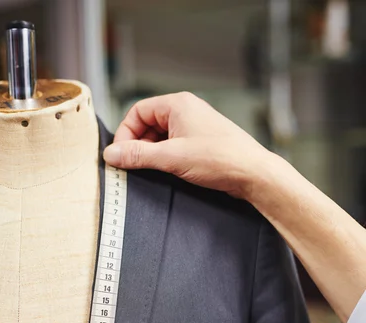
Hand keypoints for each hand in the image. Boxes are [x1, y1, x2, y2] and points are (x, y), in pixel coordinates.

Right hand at [103, 92, 272, 200]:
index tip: (121, 155)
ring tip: (153, 171)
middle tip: (133, 166)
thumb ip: (138, 155)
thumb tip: (111, 154)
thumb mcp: (171, 158)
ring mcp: (195, 127)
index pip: (138, 112)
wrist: (254, 174)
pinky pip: (174, 147)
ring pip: (161, 138)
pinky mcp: (202, 144)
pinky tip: (168, 173)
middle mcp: (186, 111)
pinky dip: (166, 159)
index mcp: (178, 104)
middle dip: (138, 146)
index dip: (126, 134)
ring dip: (152, 154)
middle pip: (148, 125)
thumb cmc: (220, 159)